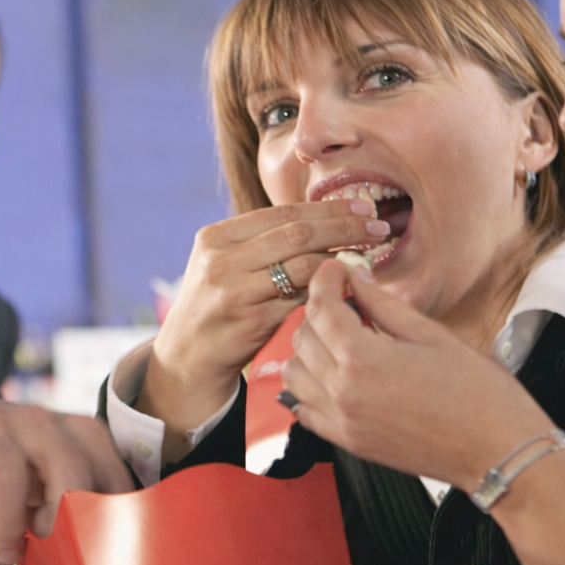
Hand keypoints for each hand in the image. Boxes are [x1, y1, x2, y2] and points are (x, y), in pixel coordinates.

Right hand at [0, 394, 132, 564]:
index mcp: (79, 431)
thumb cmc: (13, 461)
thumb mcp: (54, 471)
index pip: (111, 481)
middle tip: (48, 557)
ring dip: (7, 534)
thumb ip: (82, 502)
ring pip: (10, 486)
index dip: (105, 527)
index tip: (90, 559)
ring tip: (5, 555)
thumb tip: (102, 563)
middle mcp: (41, 420)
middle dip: (60, 528)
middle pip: (70, 476)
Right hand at [139, 201, 386, 460]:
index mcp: (216, 237)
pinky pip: (301, 300)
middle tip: (378, 227)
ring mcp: (234, 292)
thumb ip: (262, 242)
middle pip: (297, 233)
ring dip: (340, 260)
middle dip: (345, 227)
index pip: (284, 212)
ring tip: (366, 257)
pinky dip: (327, 292)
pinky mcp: (250, 321)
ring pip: (303, 265)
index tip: (363, 206)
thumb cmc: (217, 305)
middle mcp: (221, 261)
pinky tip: (346, 288)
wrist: (186, 357)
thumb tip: (326, 219)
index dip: (329, 208)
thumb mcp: (224, 264)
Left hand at [282, 260, 553, 488]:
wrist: (497, 451)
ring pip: (294, 374)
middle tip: (346, 303)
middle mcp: (342, 392)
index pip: (322, 309)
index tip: (335, 270)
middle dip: (319, 313)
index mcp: (363, 359)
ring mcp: (341, 421)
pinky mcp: (348, 442)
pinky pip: (304, 410)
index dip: (325, 281)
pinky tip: (335, 375)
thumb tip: (358, 278)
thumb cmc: (479, 393)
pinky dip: (309, 388)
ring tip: (340, 340)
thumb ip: (385, 306)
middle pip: (304, 338)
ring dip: (309, 350)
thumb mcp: (432, 336)